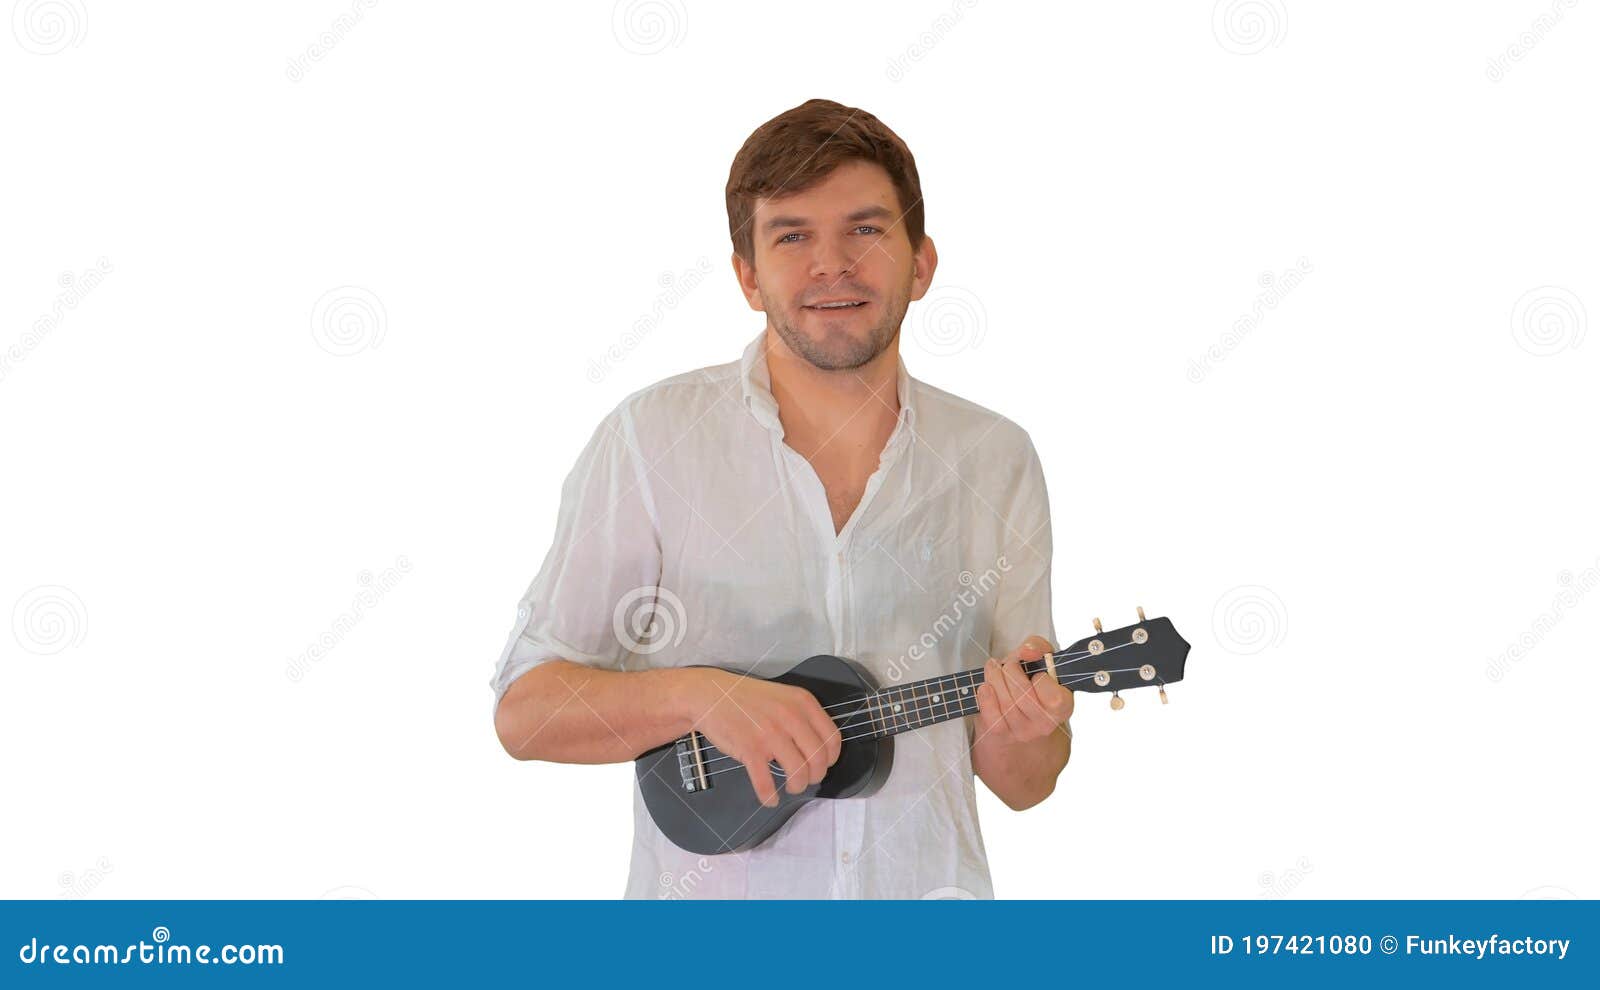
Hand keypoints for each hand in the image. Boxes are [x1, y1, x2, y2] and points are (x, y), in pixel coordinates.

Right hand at [681, 668, 842, 806]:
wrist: (711, 694)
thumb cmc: (747, 699)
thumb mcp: (783, 697)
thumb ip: (802, 717)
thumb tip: (818, 748)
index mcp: (802, 702)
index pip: (832, 738)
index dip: (831, 758)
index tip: (824, 765)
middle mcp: (790, 716)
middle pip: (819, 759)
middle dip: (815, 776)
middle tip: (806, 779)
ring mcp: (770, 733)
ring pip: (798, 773)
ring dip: (797, 786)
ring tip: (791, 787)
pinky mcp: (750, 748)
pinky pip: (766, 782)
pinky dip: (769, 796)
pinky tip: (770, 799)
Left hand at [975, 635, 1074, 745]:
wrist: (1012, 704)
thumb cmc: (1029, 679)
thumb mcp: (1039, 657)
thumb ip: (1038, 646)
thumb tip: (1027, 651)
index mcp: (1063, 706)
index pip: (1054, 698)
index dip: (1040, 679)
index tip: (1035, 672)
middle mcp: (1046, 724)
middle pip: (1023, 696)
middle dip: (1010, 670)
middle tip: (1007, 663)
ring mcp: (1024, 732)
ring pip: (1006, 703)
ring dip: (995, 678)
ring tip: (994, 669)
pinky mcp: (1002, 734)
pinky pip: (992, 715)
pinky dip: (986, 696)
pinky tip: (987, 686)